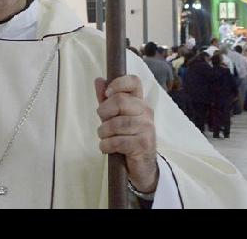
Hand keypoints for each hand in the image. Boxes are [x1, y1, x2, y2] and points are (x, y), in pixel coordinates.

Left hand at [94, 75, 157, 193]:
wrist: (142, 166)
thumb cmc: (126, 137)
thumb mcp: (115, 117)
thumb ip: (107, 99)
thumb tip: (99, 80)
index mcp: (139, 101)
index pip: (134, 81)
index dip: (118, 83)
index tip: (107, 94)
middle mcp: (146, 111)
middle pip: (119, 101)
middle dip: (104, 113)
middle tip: (103, 123)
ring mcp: (147, 127)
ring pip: (116, 123)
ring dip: (103, 133)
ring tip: (105, 138)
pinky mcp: (144, 143)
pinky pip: (117, 141)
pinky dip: (106, 145)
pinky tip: (107, 148)